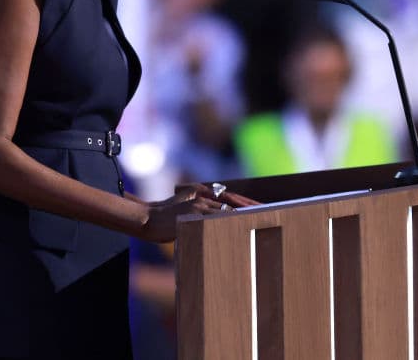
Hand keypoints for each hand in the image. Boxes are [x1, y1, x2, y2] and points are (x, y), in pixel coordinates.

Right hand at [140, 184, 258, 242]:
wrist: (147, 219)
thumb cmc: (165, 219)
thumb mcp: (184, 208)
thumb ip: (199, 210)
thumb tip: (213, 219)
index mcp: (202, 192)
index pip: (230, 196)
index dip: (247, 202)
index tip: (262, 207)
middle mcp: (203, 195)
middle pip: (234, 201)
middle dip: (252, 207)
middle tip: (270, 212)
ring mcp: (199, 204)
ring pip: (228, 209)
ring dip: (245, 214)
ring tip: (262, 219)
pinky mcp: (194, 213)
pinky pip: (216, 217)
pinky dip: (230, 220)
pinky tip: (242, 224)